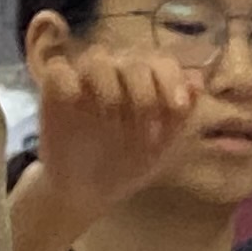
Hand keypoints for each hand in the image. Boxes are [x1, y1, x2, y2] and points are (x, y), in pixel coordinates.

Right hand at [24, 13, 198, 214]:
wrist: (89, 191)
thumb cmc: (129, 162)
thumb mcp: (163, 145)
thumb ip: (181, 112)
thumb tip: (198, 81)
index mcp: (145, 79)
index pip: (162, 61)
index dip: (172, 81)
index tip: (179, 109)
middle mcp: (116, 72)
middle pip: (134, 60)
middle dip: (146, 94)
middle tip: (147, 132)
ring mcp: (84, 79)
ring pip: (98, 58)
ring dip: (112, 92)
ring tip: (115, 126)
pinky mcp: (53, 91)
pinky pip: (59, 72)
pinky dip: (71, 87)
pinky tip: (80, 112)